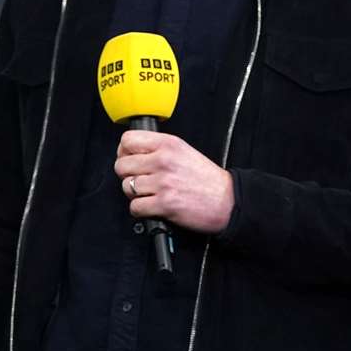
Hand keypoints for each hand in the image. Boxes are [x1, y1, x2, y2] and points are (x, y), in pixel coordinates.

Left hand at [114, 130, 233, 234]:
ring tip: (150, 194)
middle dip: (128, 176)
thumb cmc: (207, 179)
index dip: (124, 152)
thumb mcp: (183, 151)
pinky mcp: (164, 203)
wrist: (229, 201)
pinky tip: (153, 207)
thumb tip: (130, 153)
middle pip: (121, 166)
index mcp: (168, 144)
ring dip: (135, 194)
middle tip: (141, 181)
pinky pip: (135, 207)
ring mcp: (163, 182)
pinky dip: (141, 210)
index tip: (130, 159)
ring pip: (126, 187)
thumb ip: (158, 149)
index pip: (127, 140)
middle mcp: (163, 160)